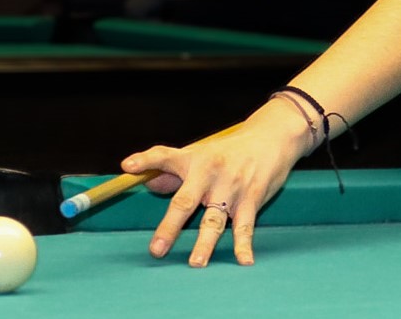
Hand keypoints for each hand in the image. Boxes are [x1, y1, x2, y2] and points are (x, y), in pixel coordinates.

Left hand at [122, 98, 317, 266]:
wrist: (272, 137)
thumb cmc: (228, 151)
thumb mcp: (199, 154)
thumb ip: (172, 171)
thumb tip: (148, 185)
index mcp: (193, 160)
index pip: (164, 156)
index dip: (146, 160)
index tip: (128, 167)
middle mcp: (210, 173)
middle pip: (185, 201)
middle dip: (170, 226)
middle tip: (157, 249)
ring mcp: (232, 187)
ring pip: (215, 220)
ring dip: (205, 243)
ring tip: (196, 262)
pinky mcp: (252, 197)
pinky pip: (246, 225)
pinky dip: (244, 244)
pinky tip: (244, 260)